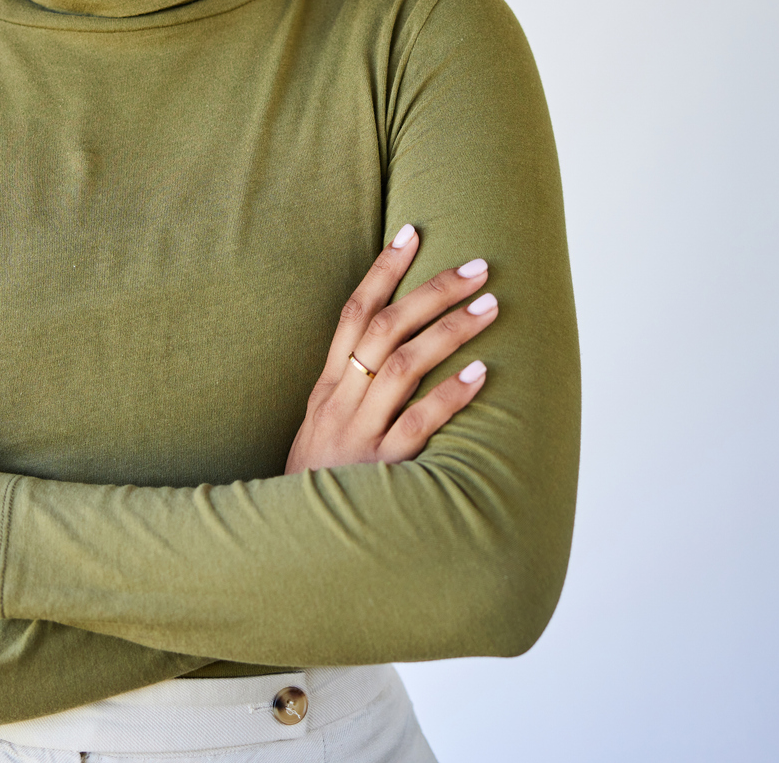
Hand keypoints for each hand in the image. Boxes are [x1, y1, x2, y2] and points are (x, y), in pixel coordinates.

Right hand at [285, 225, 496, 473]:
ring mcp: (358, 434)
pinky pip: (417, 424)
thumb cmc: (320, 485)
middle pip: (383, 328)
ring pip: (402, 366)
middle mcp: (340, 403)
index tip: (414, 232)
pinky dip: (448, 395)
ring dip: (448, 331)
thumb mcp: (323, 430)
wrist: (290, 546)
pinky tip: (479, 375)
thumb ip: (352, 392)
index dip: (383, 270)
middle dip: (431, 291)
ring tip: (489, 306)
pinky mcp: (380, 469)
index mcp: (327, 388)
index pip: (353, 314)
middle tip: (477, 266)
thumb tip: (393, 350)